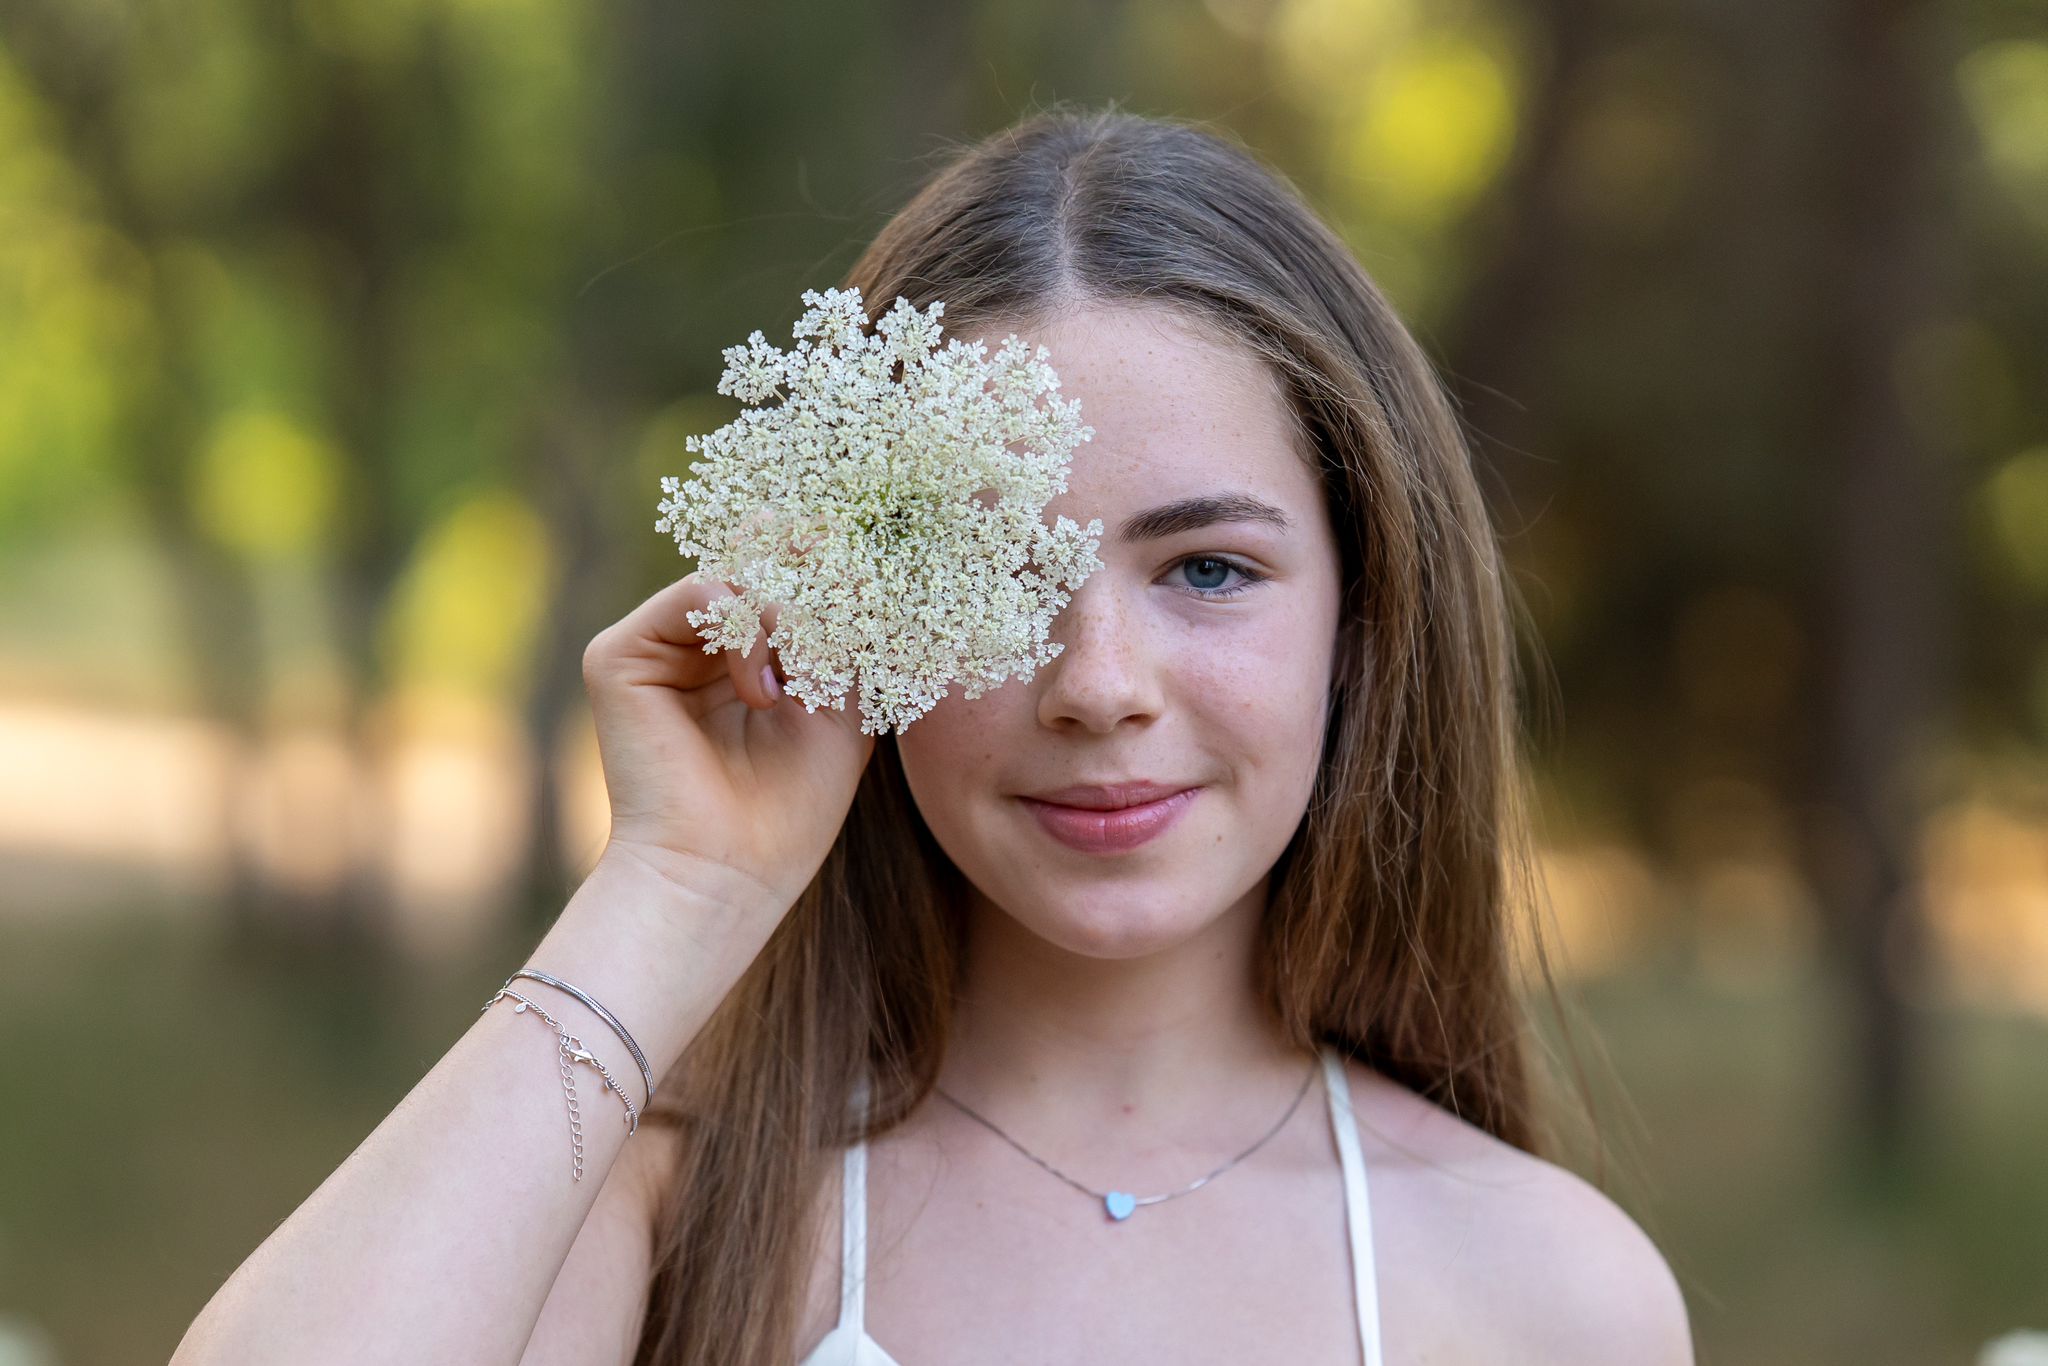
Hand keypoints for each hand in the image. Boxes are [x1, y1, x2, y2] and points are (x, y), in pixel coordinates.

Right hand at [580, 571, 875, 919]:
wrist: (727, 872)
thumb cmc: (790, 806)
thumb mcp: (843, 704)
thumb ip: (842, 630)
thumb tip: (844, 550)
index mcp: (738, 654)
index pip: (779, 575)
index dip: (823, 561)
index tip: (871, 575)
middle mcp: (692, 644)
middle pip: (759, 562)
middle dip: (815, 588)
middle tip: (842, 637)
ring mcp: (654, 646)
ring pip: (737, 573)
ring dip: (789, 617)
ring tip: (805, 683)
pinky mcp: (618, 654)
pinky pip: (699, 591)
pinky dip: (747, 630)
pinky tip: (762, 692)